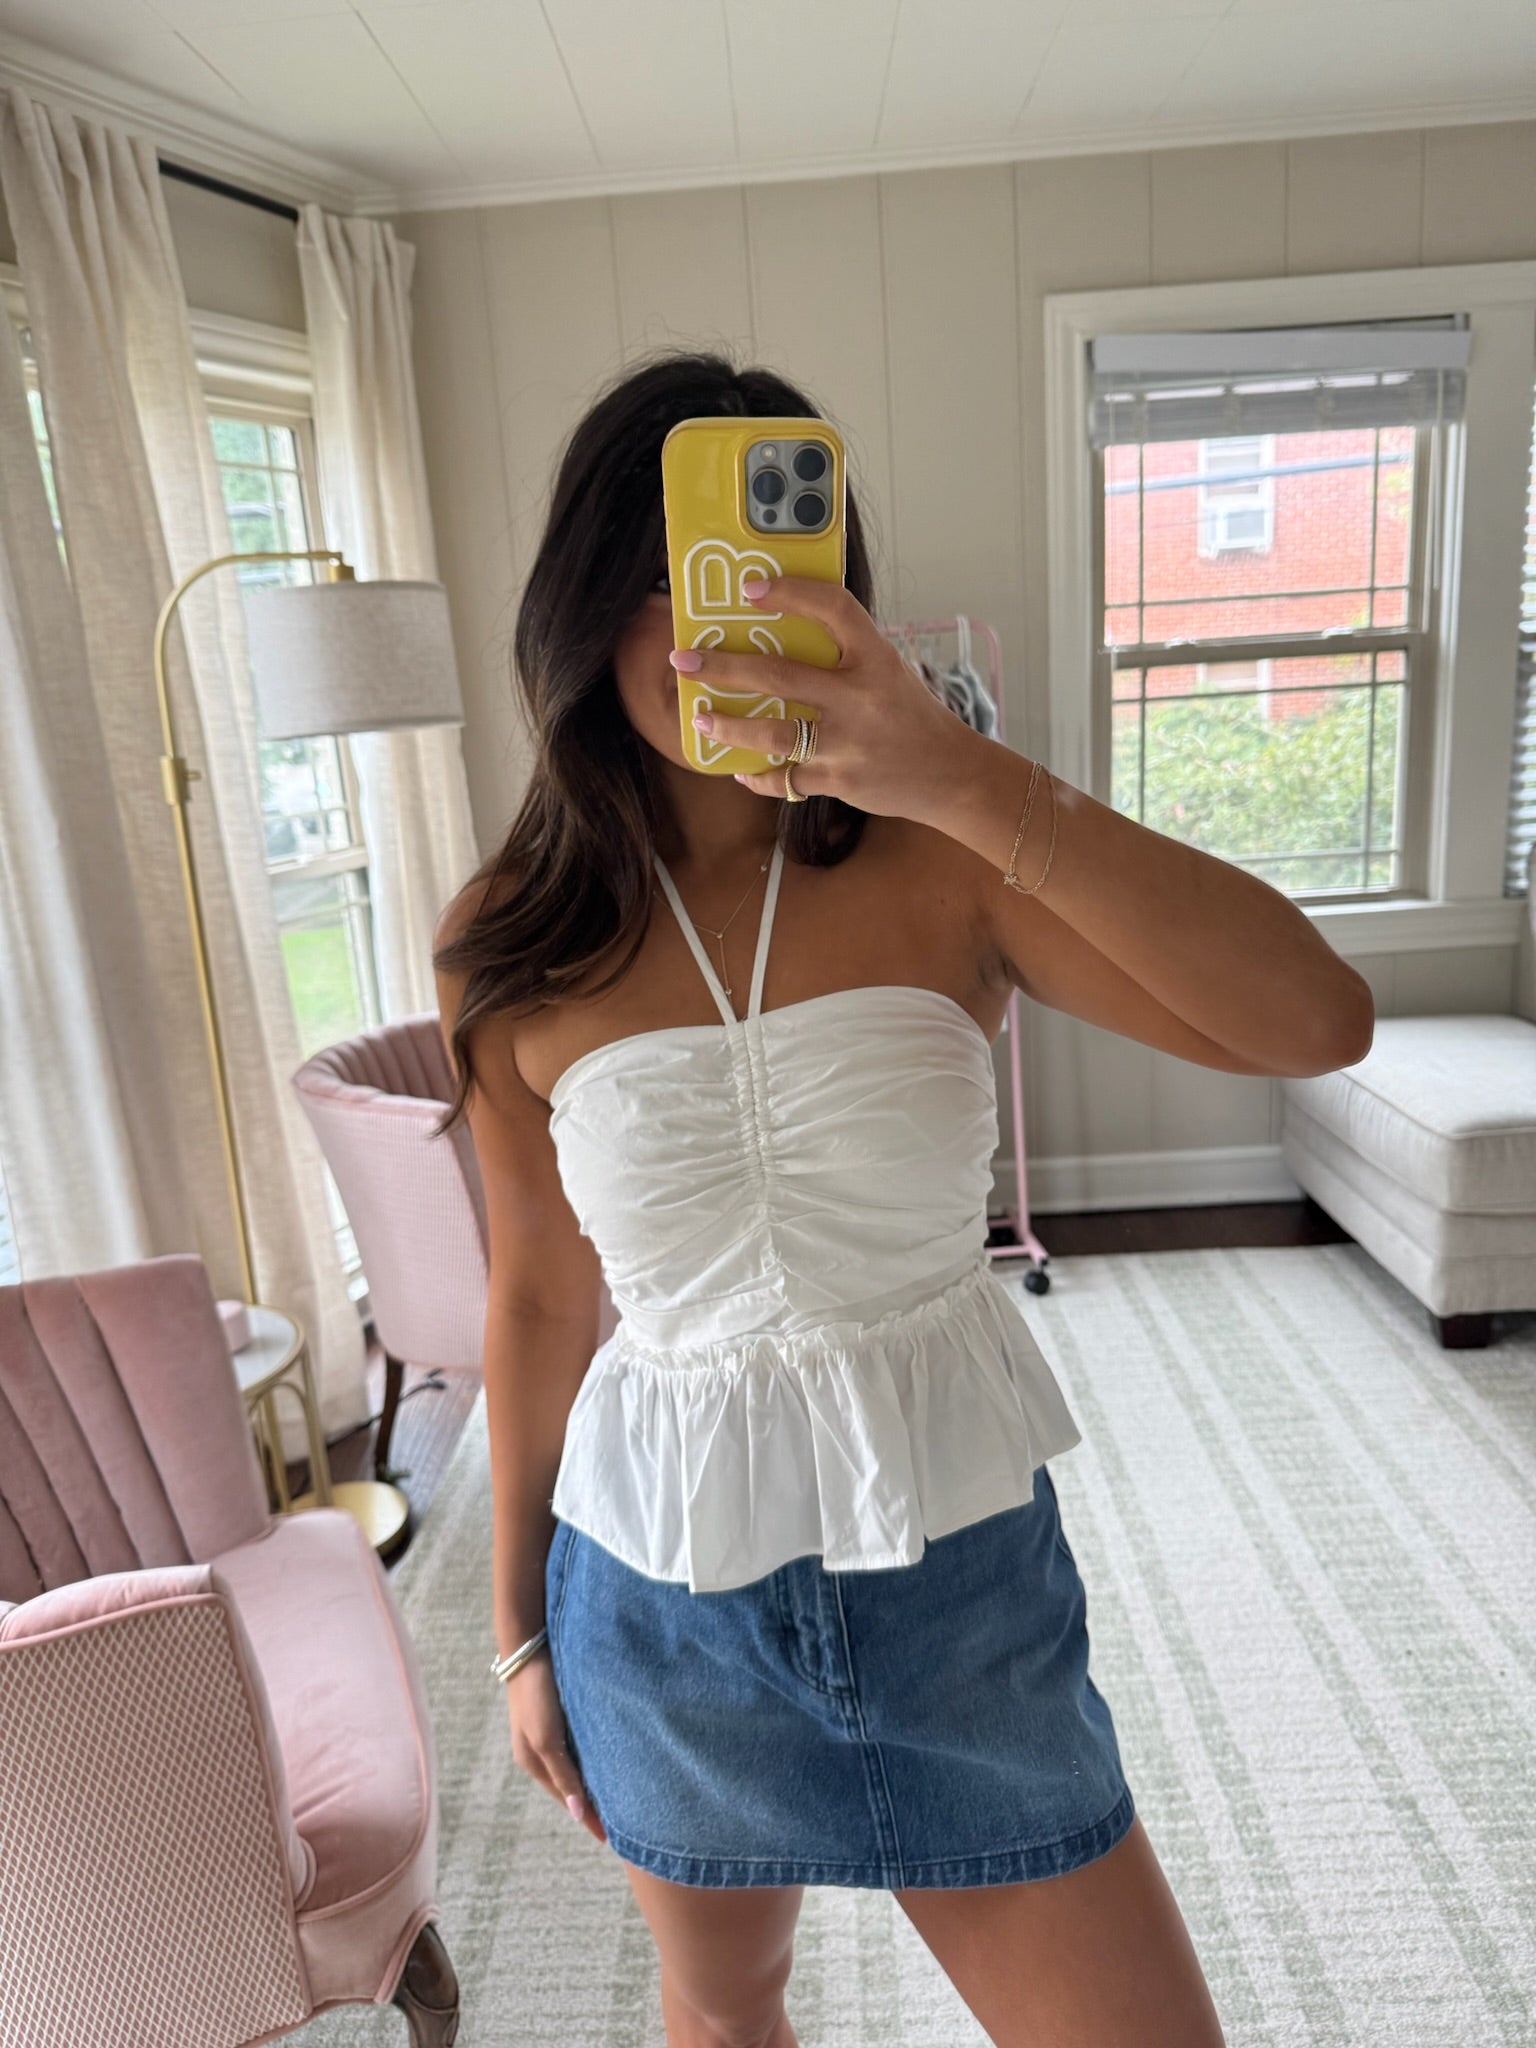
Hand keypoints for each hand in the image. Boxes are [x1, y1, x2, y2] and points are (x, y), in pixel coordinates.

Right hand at [503, 1649, 606, 1845]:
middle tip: (625, 1823)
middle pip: (573, 1786)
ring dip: (597, 1780)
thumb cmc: (536, 1693)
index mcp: (534, 1762)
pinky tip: (612, 1758)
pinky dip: (596, 1757)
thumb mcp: (547, 1738)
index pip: (568, 1800)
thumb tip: (579, 1815)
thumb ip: (564, 1775)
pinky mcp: (562, 1713)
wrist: (529, 1646)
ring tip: (623, 1796)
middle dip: (594, 1804)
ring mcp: (551, 1732)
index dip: (589, 1818)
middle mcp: (542, 1750)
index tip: (613, 1840)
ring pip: (579, 1766)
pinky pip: (582, 1744)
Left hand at [668, 573, 973, 819]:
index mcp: (876, 658)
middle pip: (779, 675)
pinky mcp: (839, 780)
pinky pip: (786, 778)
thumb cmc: (913, 717)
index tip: (749, 588)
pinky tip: (740, 770)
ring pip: (773, 733)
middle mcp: (860, 696)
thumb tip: (780, 638)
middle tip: (684, 659)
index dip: (789, 593)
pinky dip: (759, 776)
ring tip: (701, 717)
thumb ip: (845, 659)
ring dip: (729, 725)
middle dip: (724, 666)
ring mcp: (847, 741)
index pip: (832, 608)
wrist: (950, 774)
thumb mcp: (889, 672)